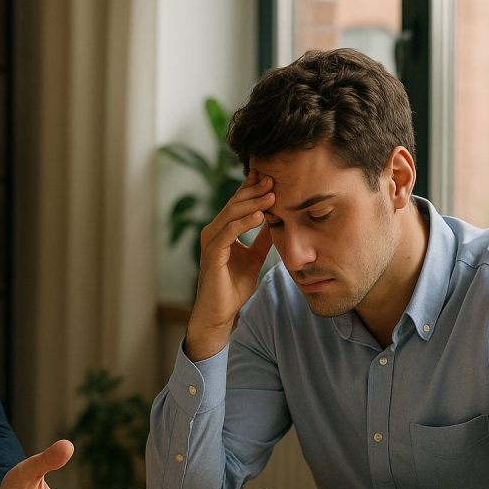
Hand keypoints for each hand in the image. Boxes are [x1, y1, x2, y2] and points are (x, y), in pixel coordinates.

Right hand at [185, 170, 275, 360]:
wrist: (220, 312)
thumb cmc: (233, 286)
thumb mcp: (255, 257)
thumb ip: (262, 238)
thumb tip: (278, 220)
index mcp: (222, 231)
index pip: (238, 204)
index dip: (252, 189)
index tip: (271, 176)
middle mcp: (213, 232)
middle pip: (234, 204)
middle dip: (253, 190)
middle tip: (273, 178)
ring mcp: (211, 242)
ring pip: (231, 215)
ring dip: (252, 204)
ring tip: (271, 194)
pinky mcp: (212, 255)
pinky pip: (228, 233)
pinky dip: (243, 223)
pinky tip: (259, 216)